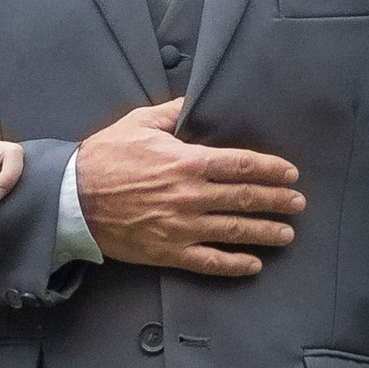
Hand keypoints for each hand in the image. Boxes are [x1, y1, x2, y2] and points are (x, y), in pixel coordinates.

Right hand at [72, 99, 301, 273]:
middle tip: (298, 204)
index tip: (290, 174)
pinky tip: (253, 265)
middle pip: (245, 198)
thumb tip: (194, 103)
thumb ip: (172, 113)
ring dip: (265, 232)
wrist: (70, 198)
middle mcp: (190, 195)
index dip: (270, 169)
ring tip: (286, 234)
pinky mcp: (167, 251)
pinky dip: (234, 264)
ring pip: (234, 230)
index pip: (241, 165)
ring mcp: (181, 226)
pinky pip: (208, 261)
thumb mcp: (138, 123)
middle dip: (277, 201)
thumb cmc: (103, 158)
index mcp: (186, 161)